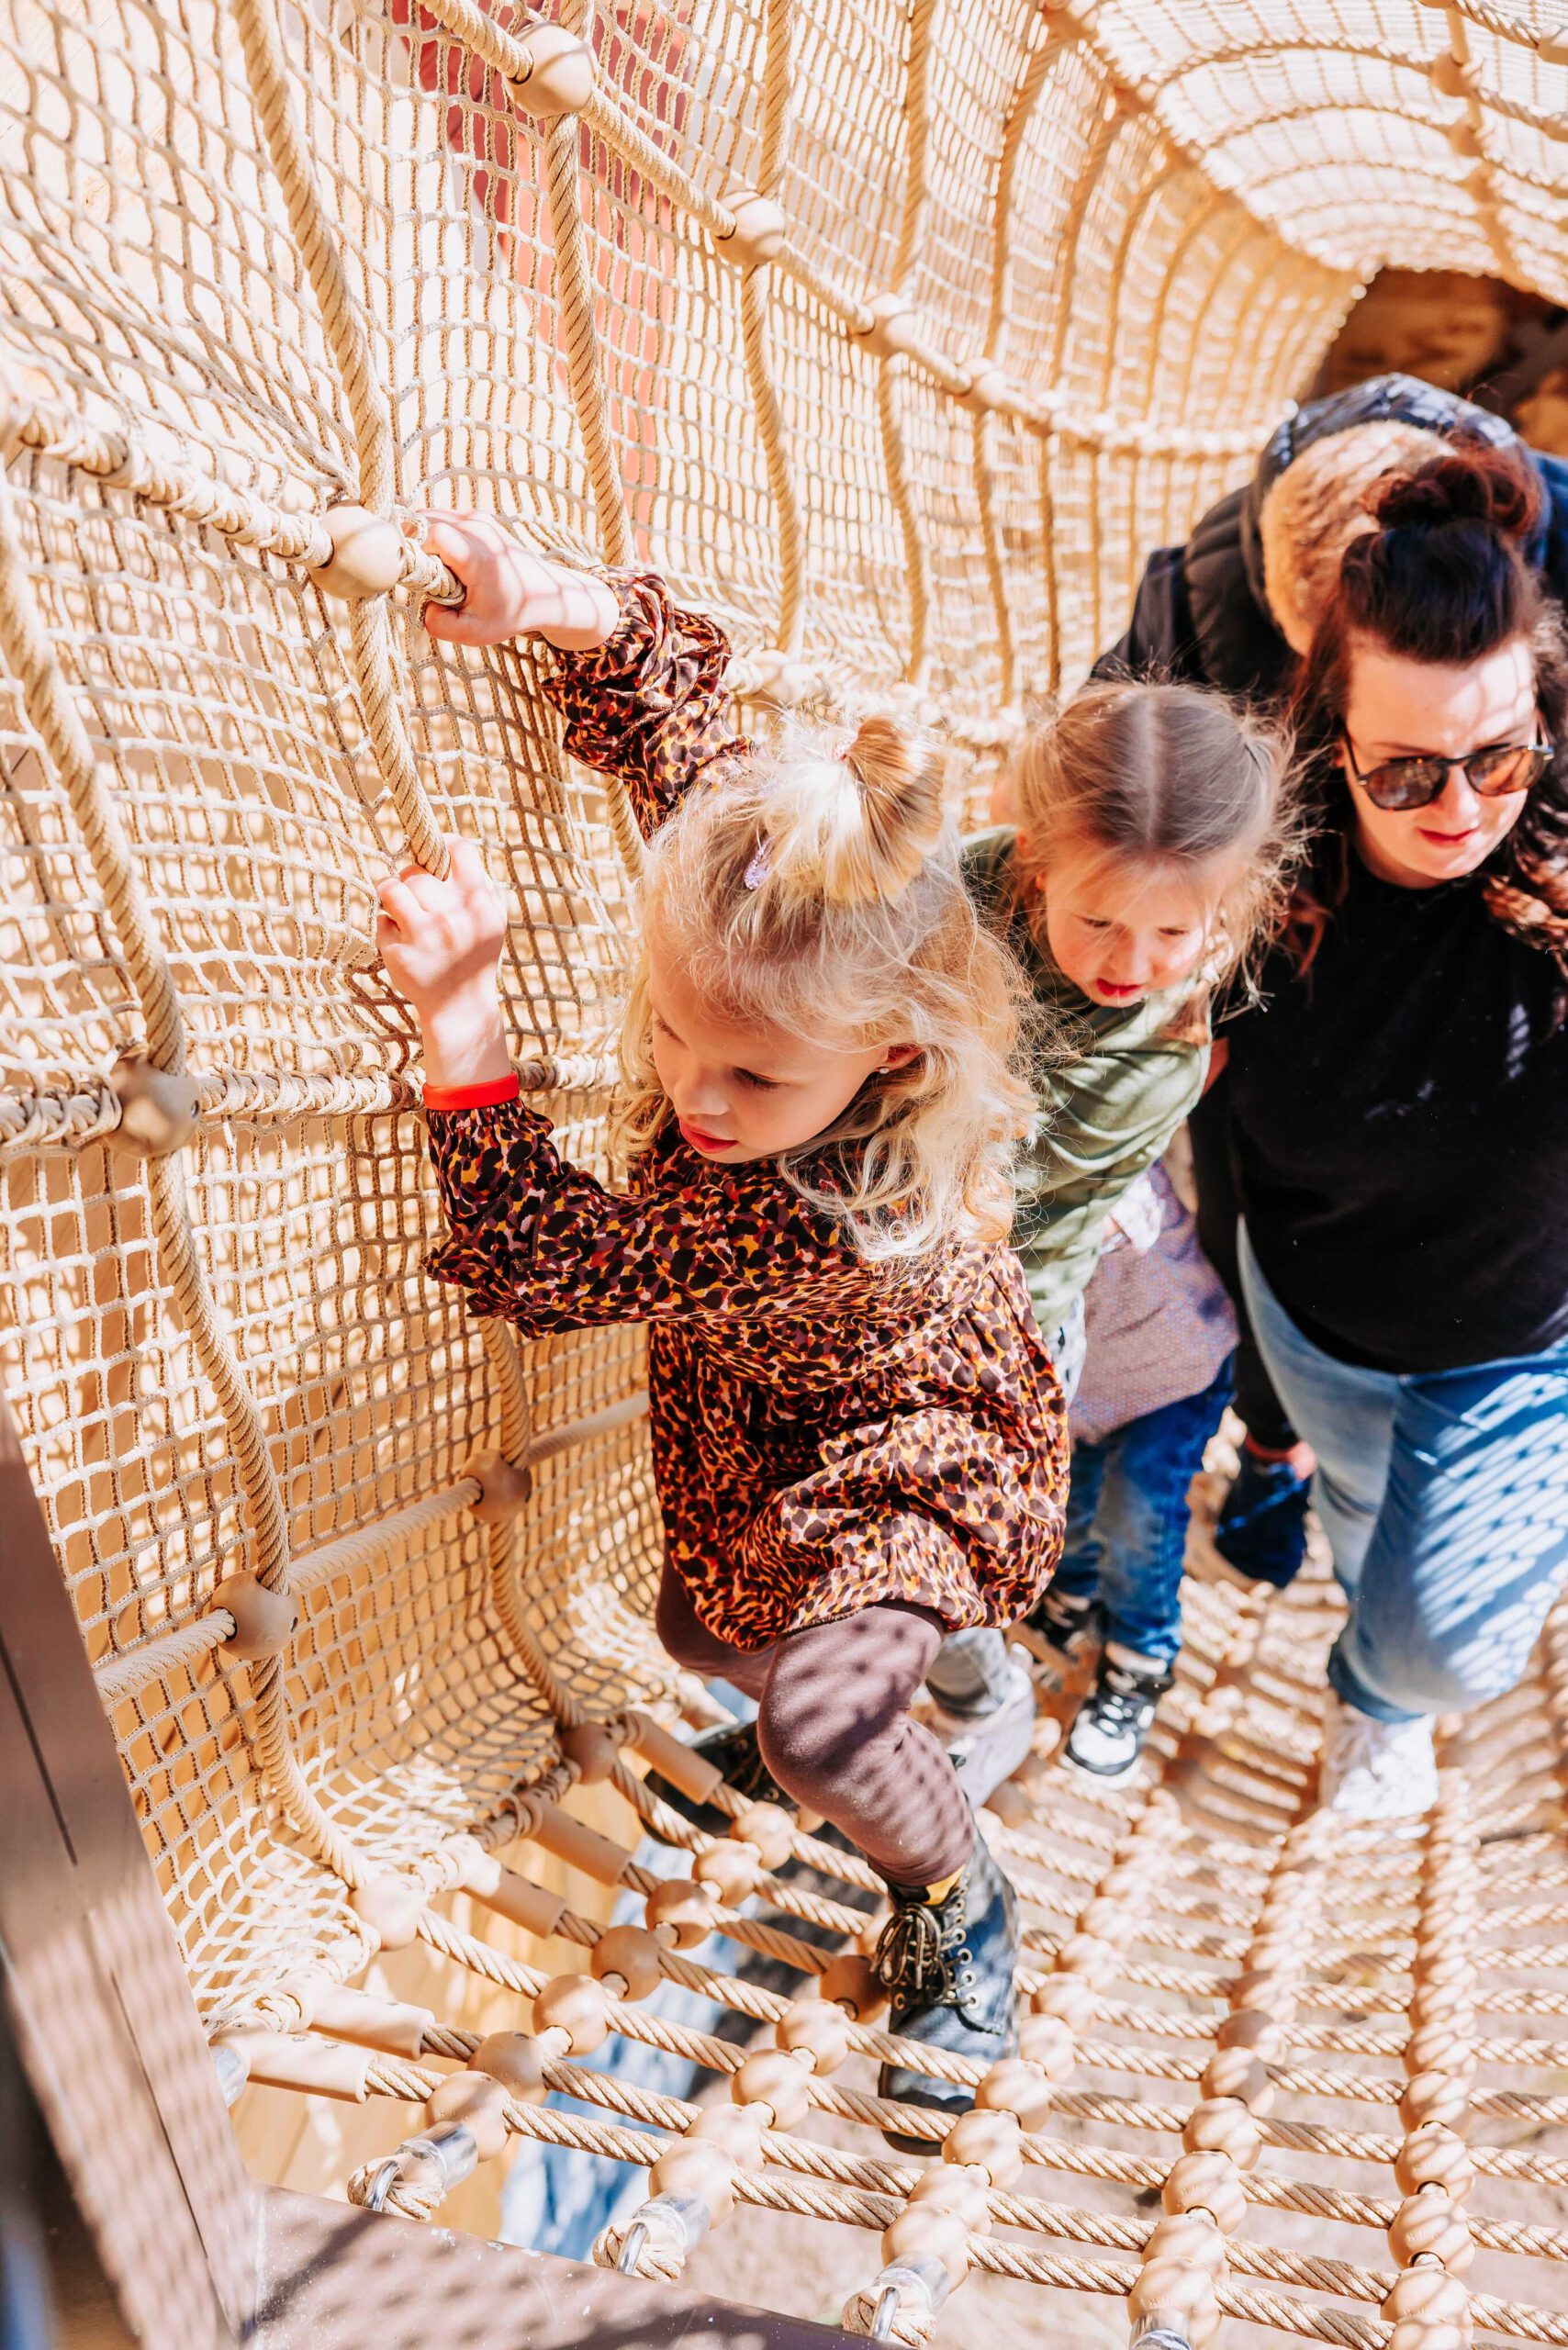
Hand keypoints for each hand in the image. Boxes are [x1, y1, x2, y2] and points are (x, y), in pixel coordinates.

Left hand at [376, 836, 512, 1087]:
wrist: (460, 1007)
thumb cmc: (475, 955)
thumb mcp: (490, 920)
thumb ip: (477, 884)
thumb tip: (449, 842)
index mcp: (480, 905)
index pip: (460, 850)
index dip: (444, 845)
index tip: (438, 852)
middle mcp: (453, 918)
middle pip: (416, 872)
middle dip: (413, 881)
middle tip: (420, 899)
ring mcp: (424, 936)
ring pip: (392, 888)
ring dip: (393, 896)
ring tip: (402, 911)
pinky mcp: (398, 953)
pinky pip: (381, 919)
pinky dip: (388, 927)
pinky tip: (404, 942)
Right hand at [420, 511, 619, 649]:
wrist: (545, 594)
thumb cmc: (510, 614)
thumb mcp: (474, 633)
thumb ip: (441, 625)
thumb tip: (424, 607)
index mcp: (477, 555)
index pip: (430, 533)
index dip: (412, 549)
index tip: (412, 572)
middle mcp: (478, 529)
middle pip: (424, 520)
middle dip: (412, 545)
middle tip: (418, 573)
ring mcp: (478, 518)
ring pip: (429, 516)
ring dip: (420, 539)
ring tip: (431, 567)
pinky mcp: (477, 517)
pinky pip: (441, 517)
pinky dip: (432, 534)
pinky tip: (442, 559)